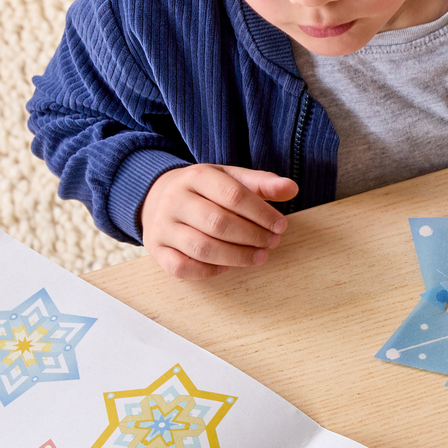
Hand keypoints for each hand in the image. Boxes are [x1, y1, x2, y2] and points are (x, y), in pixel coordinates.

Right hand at [139, 164, 296, 279]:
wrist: (157, 196)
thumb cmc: (204, 190)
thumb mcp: (230, 178)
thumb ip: (261, 183)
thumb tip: (291, 188)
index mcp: (196, 176)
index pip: (234, 195)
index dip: (262, 213)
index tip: (281, 226)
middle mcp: (174, 200)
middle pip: (219, 223)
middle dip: (252, 236)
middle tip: (273, 243)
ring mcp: (162, 226)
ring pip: (202, 248)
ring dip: (237, 256)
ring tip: (259, 256)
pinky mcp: (156, 249)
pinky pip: (181, 267)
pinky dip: (206, 271)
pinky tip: (226, 267)